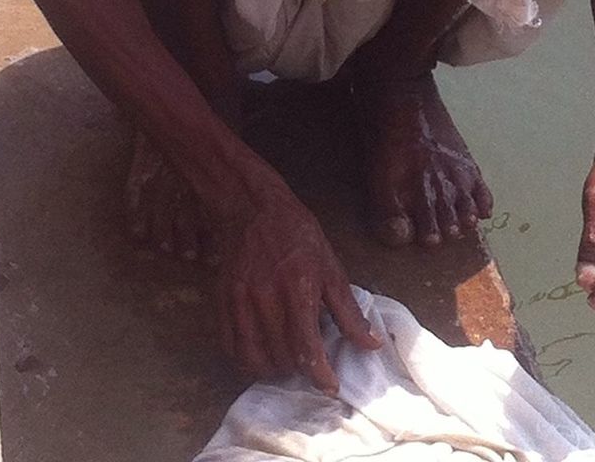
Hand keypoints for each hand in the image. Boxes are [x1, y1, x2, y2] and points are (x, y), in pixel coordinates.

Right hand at [213, 188, 380, 392]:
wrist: (253, 208)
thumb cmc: (297, 234)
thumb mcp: (330, 266)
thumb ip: (348, 310)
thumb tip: (371, 344)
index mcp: (299, 287)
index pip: (307, 348)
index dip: (320, 375)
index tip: (330, 385)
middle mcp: (267, 297)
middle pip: (282, 357)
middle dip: (300, 369)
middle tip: (311, 363)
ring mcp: (241, 300)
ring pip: (255, 358)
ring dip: (274, 368)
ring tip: (288, 360)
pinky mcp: (223, 301)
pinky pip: (231, 346)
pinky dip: (247, 358)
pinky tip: (262, 351)